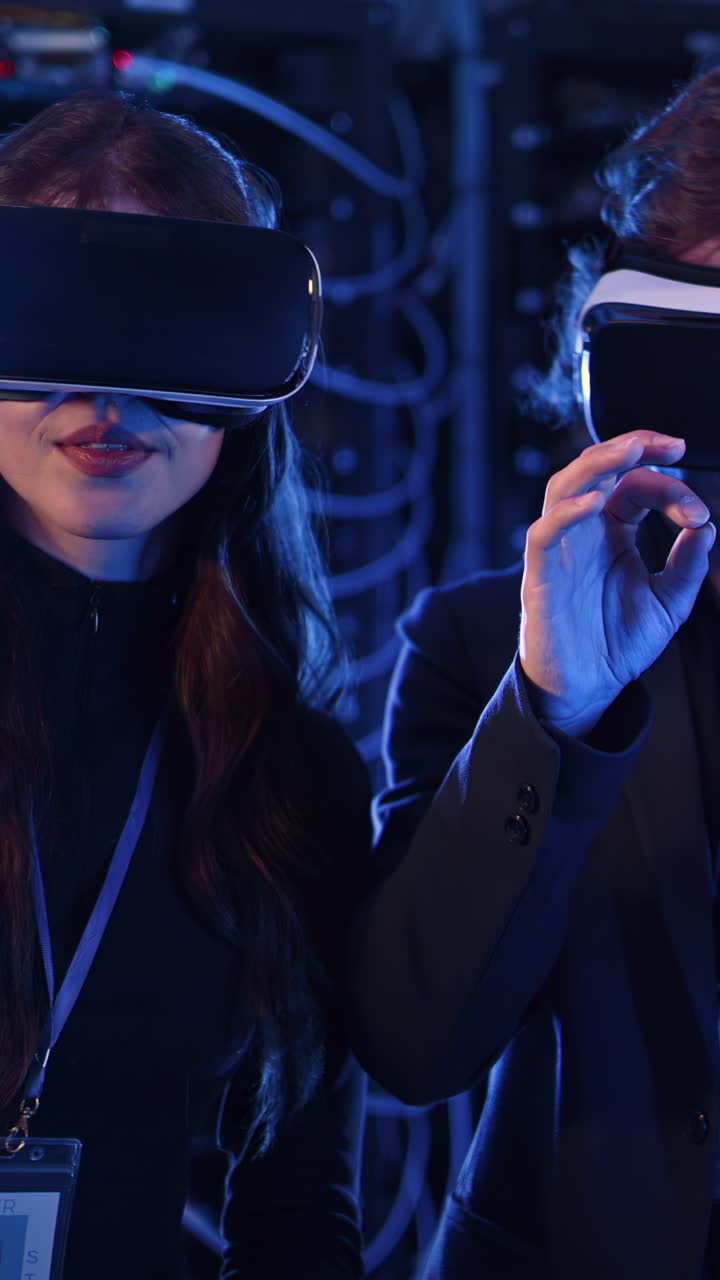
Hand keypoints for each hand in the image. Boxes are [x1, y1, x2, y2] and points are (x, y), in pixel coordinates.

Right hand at [519, 431, 715, 735]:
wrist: (588, 689)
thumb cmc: (619, 643)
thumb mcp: (669, 603)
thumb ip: (687, 567)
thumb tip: (707, 528)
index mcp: (612, 532)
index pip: (635, 487)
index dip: (669, 488)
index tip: (698, 513)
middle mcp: (583, 533)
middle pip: (594, 470)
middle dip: (629, 448)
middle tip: (668, 443)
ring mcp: (559, 552)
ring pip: (563, 488)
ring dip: (596, 464)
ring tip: (629, 451)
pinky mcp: (541, 578)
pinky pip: (543, 535)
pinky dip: (565, 514)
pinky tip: (595, 502)